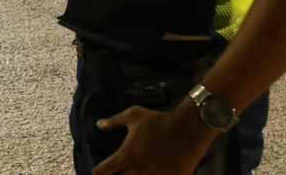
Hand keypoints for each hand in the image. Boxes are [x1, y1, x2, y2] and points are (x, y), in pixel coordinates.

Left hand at [91, 101, 217, 174]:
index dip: (97, 172)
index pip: (101, 171)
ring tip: (139, 169)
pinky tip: (156, 171)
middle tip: (122, 168)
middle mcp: (137, 172)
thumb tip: (99, 124)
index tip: (99, 170)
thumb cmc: (158, 121)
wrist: (188, 129)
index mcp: (125, 157)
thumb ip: (114, 121)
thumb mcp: (133, 115)